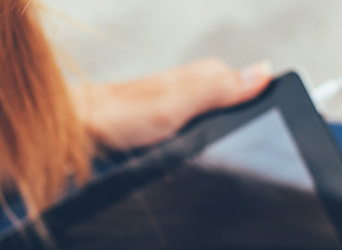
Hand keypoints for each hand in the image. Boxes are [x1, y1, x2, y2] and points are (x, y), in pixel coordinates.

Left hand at [77, 58, 275, 149]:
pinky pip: (191, 138)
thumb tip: (262, 73)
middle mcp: (193, 87)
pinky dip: (186, 149)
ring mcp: (180, 107)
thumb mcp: (176, 104)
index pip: (249, 87)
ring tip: (182, 147)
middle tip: (202, 142)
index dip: (253, 109)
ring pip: (211, 126)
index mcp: (203, 76)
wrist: (79, 130)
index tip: (243, 127)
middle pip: (231, 111)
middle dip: (226, 132)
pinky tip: (174, 154)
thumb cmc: (117, 114)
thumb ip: (218, 90)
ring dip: (203, 143)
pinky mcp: (167, 125)